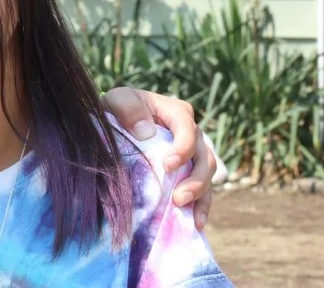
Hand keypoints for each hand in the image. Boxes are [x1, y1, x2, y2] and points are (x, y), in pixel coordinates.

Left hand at [101, 87, 215, 230]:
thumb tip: (147, 133)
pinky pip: (202, 190)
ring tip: (190, 216)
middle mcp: (192, 133)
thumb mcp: (119, 100)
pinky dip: (200, 206)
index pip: (187, 129)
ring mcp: (193, 155)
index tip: (168, 166)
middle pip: (204, 157)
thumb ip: (129, 109)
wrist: (116, 122)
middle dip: (196, 180)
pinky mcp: (188, 173)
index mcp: (177, 113)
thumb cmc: (119, 108)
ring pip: (207, 175)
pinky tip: (196, 223)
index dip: (183, 148)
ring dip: (200, 196)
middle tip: (178, 199)